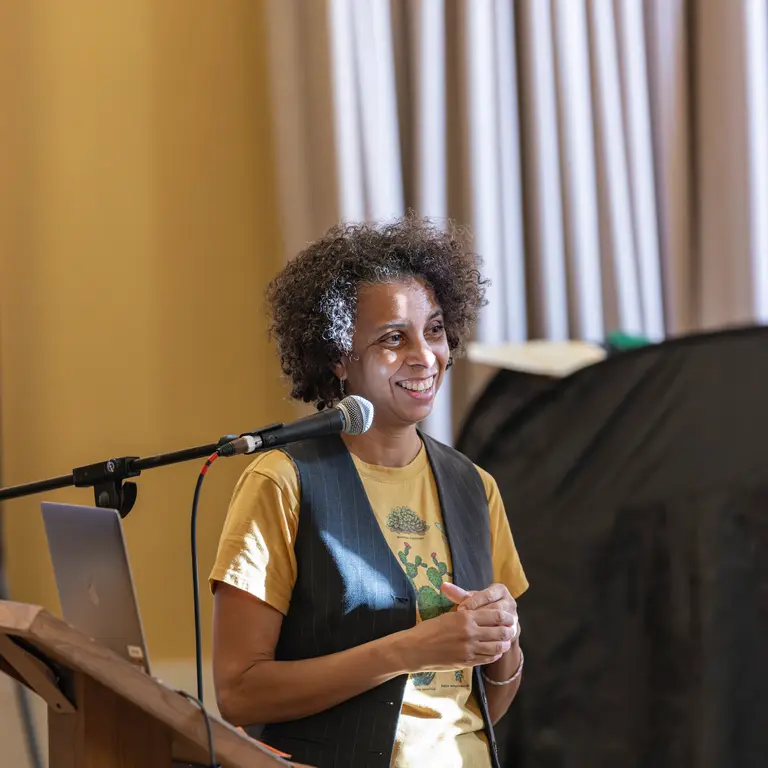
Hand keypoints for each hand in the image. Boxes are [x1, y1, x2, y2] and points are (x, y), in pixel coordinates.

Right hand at [397, 603, 517, 673]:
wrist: (415, 649)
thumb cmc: (429, 629)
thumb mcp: (448, 616)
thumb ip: (466, 615)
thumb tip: (481, 614)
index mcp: (465, 616)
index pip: (494, 615)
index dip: (505, 616)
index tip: (510, 616)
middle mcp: (470, 632)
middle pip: (499, 631)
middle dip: (508, 630)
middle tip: (512, 629)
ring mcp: (469, 649)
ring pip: (496, 647)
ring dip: (503, 644)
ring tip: (506, 641)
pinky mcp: (467, 662)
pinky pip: (487, 658)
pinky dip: (494, 655)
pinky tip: (495, 652)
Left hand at [441, 582, 518, 637]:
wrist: (498, 622)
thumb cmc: (480, 607)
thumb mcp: (472, 599)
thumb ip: (459, 594)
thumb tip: (444, 586)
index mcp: (500, 590)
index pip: (487, 595)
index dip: (473, 602)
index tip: (460, 609)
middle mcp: (510, 602)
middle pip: (495, 609)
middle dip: (478, 616)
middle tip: (463, 623)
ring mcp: (513, 617)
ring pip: (500, 624)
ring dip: (485, 629)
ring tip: (469, 633)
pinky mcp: (513, 631)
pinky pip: (502, 635)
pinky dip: (490, 639)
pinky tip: (478, 643)